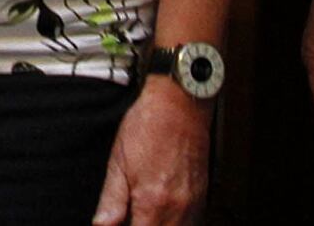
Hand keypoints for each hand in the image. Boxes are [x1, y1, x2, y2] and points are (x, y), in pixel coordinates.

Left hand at [90, 78, 209, 225]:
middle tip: (131, 216)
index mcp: (152, 203)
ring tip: (145, 215)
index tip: (120, 224)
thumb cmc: (149, 124)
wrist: (181, 100)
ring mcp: (193, 201)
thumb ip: (111, 202)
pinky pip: (192, 222)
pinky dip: (176, 224)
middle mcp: (177, 207)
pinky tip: (162, 215)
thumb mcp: (118, 162)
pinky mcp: (202, 193)